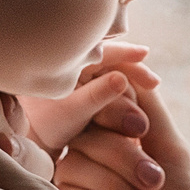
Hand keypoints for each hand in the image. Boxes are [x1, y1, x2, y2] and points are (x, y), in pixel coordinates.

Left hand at [22, 42, 158, 155]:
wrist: (35, 139)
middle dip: (135, 69)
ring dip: (132, 78)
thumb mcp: (73, 110)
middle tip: (154, 82)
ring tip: (151, 86)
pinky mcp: (85, 85)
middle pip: (111, 59)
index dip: (125, 51)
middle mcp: (74, 62)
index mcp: (66, 60)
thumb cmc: (48, 125)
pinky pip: (109, 80)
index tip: (145, 54)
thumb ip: (97, 95)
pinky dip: (124, 87)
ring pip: (112, 70)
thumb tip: (122, 78)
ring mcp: (80, 73)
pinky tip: (137, 95)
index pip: (101, 50)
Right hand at [59, 77, 189, 189]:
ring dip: (116, 186)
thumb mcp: (174, 152)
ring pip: (77, 160)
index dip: (116, 110)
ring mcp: (79, 174)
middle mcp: (97, 146)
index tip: (141, 132)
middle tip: (155, 182)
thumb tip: (133, 65)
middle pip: (89, 130)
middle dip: (124, 159)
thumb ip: (150, 109)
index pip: (104, 97)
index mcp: (124, 126)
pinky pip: (68, 189)